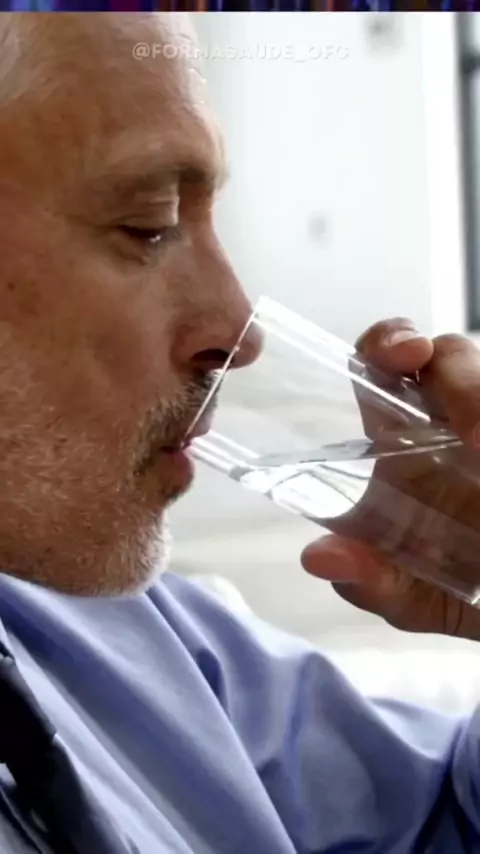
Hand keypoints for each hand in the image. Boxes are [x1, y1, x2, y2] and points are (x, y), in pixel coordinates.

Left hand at [301, 318, 479, 640]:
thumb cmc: (470, 594)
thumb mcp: (419, 598)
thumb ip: (372, 582)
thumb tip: (318, 557)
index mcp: (403, 445)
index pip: (378, 371)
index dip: (383, 346)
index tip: (399, 355)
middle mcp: (451, 424)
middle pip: (444, 356)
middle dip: (447, 363)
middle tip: (449, 403)